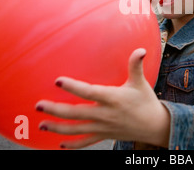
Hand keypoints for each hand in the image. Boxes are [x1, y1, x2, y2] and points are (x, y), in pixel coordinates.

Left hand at [35, 48, 169, 148]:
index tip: (58, 81)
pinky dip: (73, 145)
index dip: (73, 87)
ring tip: (41, 124)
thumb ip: (136, 65)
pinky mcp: (104, 135)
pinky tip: (59, 144)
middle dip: (55, 110)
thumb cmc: (146, 101)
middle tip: (38, 105)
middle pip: (76, 114)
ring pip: (76, 129)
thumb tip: (141, 49)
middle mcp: (105, 114)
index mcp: (113, 98)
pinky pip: (86, 142)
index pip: (89, 92)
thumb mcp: (140, 82)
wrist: (155, 126)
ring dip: (57, 128)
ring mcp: (103, 127)